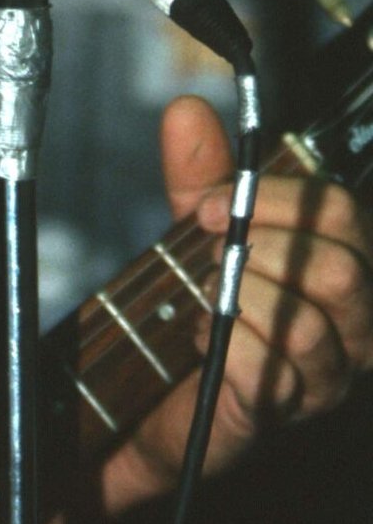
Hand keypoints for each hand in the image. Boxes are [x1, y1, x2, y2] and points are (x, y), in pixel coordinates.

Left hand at [105, 94, 372, 505]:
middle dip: (259, 251)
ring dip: (240, 299)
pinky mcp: (287, 412)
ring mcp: (328, 376)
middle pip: (337, 271)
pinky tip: (207, 338)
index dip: (272, 201)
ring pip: (305, 324)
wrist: (170, 390)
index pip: (342, 214)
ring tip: (210, 298)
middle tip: (210, 254)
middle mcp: (355, 325)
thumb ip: (202, 174)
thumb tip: (186, 110)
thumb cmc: (208, 303)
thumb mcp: (200, 230)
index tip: (211, 206)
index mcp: (345, 266)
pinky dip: (224, 343)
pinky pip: (266, 369)